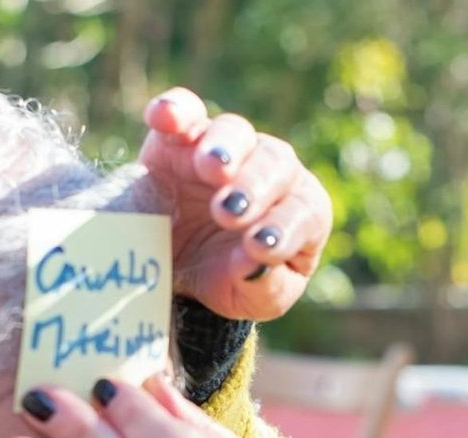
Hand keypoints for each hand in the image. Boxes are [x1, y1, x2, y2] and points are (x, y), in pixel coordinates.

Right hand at [139, 88, 331, 322]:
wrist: (174, 269)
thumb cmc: (228, 279)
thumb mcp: (251, 298)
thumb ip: (264, 286)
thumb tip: (256, 263)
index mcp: (299, 212)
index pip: (304, 211)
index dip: (284, 227)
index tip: (258, 247)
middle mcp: (270, 171)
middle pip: (275, 163)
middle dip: (254, 187)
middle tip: (228, 212)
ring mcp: (227, 148)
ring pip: (235, 131)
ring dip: (224, 147)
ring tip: (210, 169)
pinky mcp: (180, 138)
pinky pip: (183, 111)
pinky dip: (175, 110)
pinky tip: (163, 119)